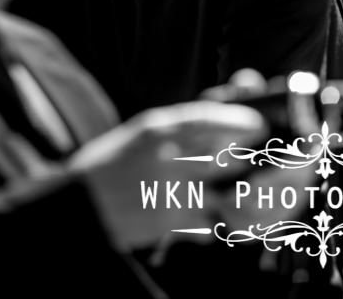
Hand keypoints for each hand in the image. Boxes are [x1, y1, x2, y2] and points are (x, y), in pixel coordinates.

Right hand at [71, 100, 265, 250]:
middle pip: (224, 155)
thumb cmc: (109, 164)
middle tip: (263, 157)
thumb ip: (178, 126)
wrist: (79, 204)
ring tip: (245, 190)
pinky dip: (215, 221)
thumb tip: (218, 122)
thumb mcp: (140, 132)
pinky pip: (207, 222)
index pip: (209, 119)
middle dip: (248, 157)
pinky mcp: (169, 220)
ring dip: (239, 192)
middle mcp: (167, 156)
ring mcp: (170, 190)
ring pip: (223, 192)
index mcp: (158, 129)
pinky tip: (215, 218)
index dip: (240, 122)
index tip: (257, 126)